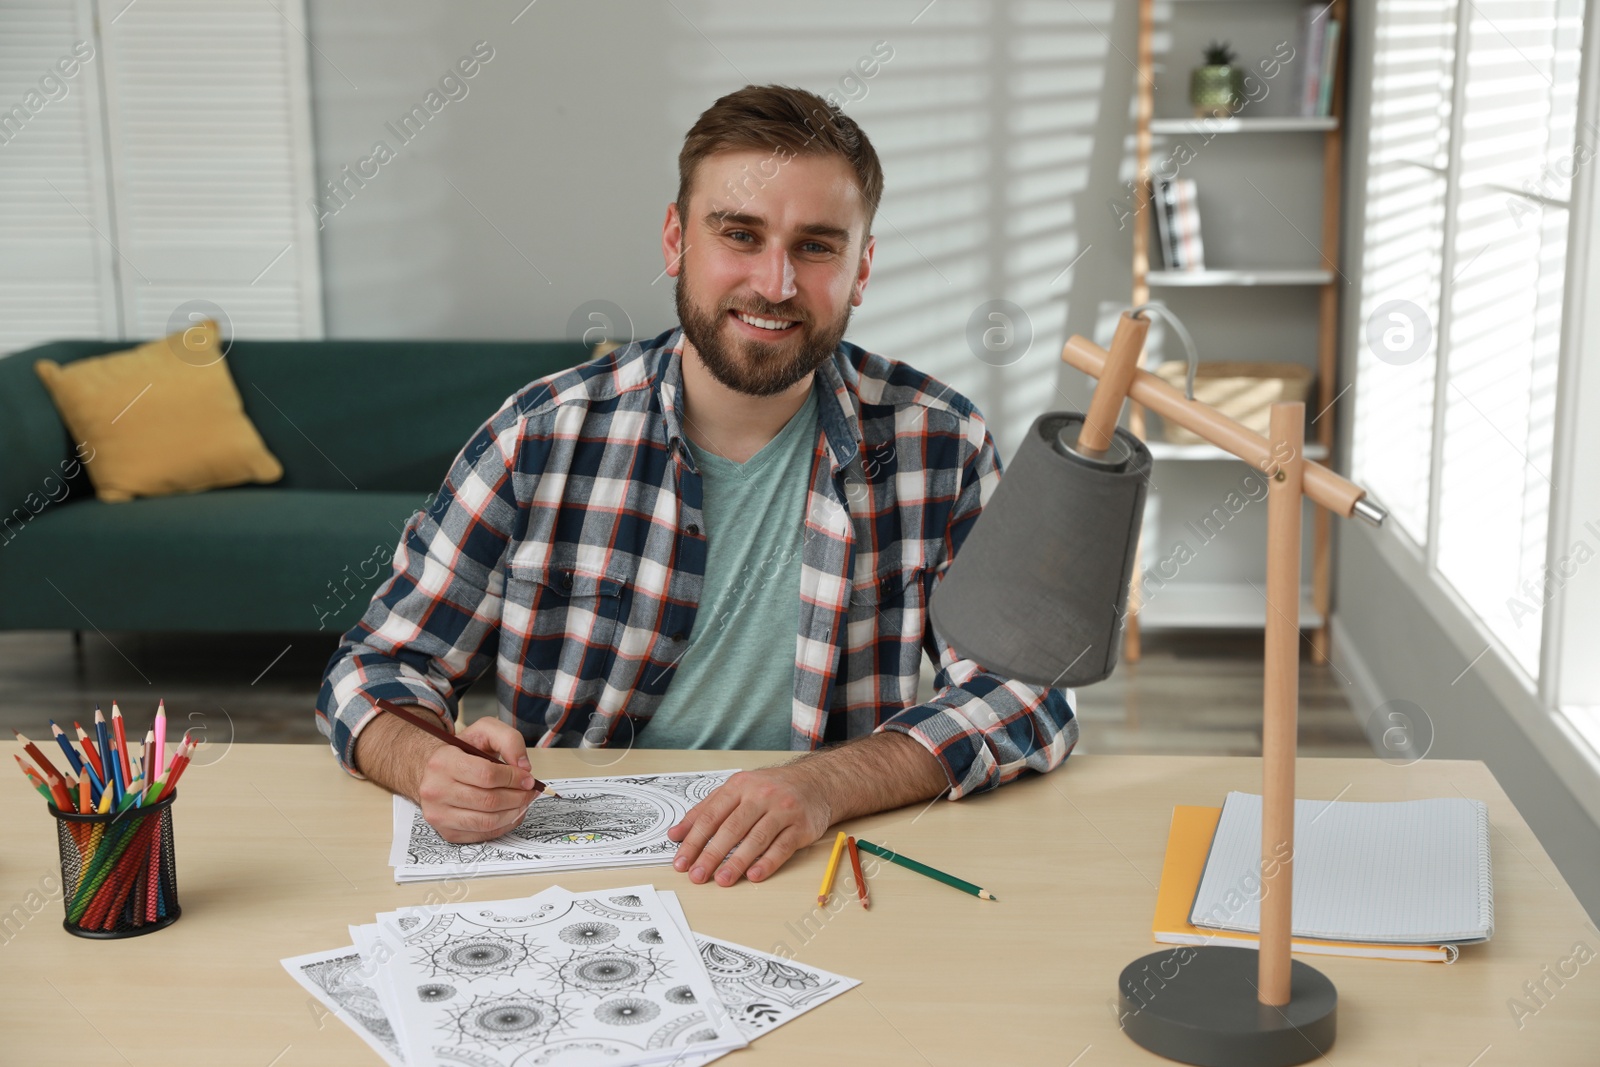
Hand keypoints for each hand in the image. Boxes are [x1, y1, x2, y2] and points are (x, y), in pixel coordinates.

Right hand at [417, 718, 540, 843]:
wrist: (433, 770)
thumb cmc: (462, 751)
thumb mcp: (485, 731)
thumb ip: (509, 740)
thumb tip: (524, 767)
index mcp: (443, 762)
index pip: (487, 775)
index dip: (513, 778)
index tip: (527, 777)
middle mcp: (435, 790)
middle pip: (489, 801)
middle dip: (518, 797)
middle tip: (530, 791)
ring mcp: (439, 814)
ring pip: (487, 822)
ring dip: (514, 813)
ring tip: (523, 802)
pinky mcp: (446, 832)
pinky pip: (482, 835)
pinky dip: (504, 826)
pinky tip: (511, 813)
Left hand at [667, 765, 833, 886]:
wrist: (815, 782)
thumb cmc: (770, 789)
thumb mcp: (736, 790)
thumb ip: (705, 810)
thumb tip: (675, 834)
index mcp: (739, 786)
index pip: (711, 815)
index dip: (694, 840)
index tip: (681, 861)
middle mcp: (761, 796)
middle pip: (732, 828)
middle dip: (711, 854)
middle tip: (697, 875)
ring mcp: (783, 810)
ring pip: (756, 839)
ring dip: (737, 862)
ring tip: (722, 880)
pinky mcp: (801, 826)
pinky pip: (782, 847)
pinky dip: (767, 862)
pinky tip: (754, 875)